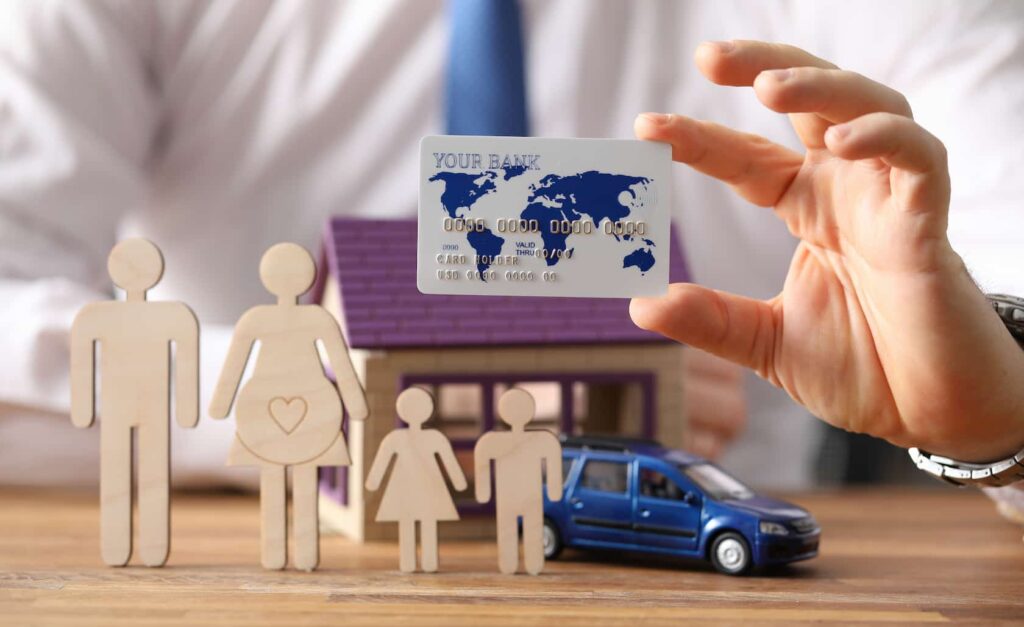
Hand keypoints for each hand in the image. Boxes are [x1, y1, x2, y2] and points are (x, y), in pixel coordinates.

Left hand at [631, 40, 1023, 461]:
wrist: (925, 414)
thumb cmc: (860, 370)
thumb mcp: (766, 343)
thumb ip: (711, 320)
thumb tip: (641, 303)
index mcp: (807, 209)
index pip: (746, 157)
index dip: (699, 139)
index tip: (646, 129)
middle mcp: (846, 192)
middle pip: (811, 102)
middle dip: (764, 67)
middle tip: (708, 58)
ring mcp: (888, 202)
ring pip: (869, 108)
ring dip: (821, 88)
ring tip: (769, 88)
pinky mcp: (928, 225)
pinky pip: (919, 160)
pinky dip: (885, 139)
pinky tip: (842, 141)